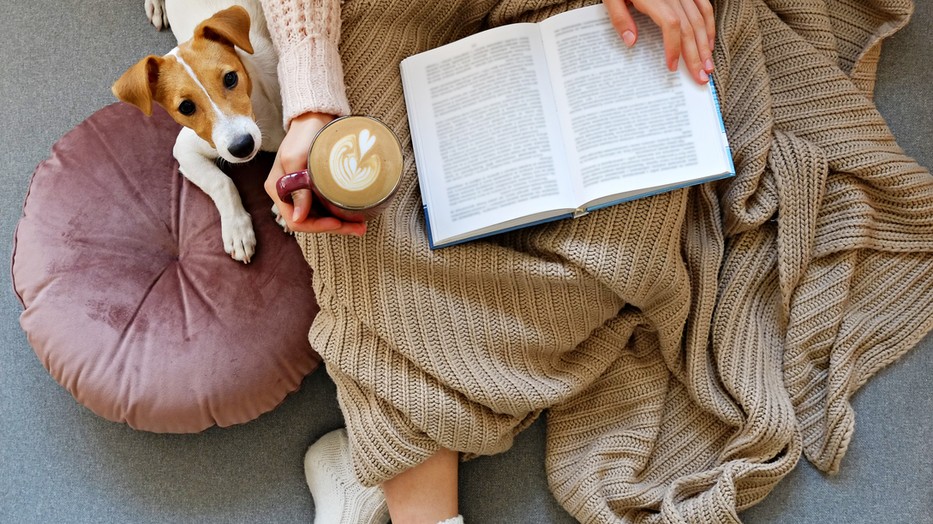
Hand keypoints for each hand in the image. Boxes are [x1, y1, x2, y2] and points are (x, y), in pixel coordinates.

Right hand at [264, 112, 366, 235]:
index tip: (337, 222)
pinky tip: (353, 214)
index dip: (317, 226)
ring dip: (339, 223)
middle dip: (334, 227)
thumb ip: (297, 189)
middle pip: (309, 222)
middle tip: (359, 228)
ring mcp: (300, 192)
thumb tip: (299, 217)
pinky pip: (324, 207)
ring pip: (319, 217)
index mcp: (278, 189)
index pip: (295, 221)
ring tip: (360, 225)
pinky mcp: (312, 188)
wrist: (314, 118)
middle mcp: (287, 194)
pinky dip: (338, 213)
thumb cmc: (303, 134)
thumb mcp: (297, 159)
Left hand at [602, 0, 715, 83]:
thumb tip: (630, 42)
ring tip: (707, 67)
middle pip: (690, 26)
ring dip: (705, 44)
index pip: (671, 25)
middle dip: (696, 55)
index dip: (674, 47)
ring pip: (700, 19)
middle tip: (700, 78)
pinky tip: (708, 43)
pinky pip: (704, 6)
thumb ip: (619, 18)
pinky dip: (709, 25)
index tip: (672, 67)